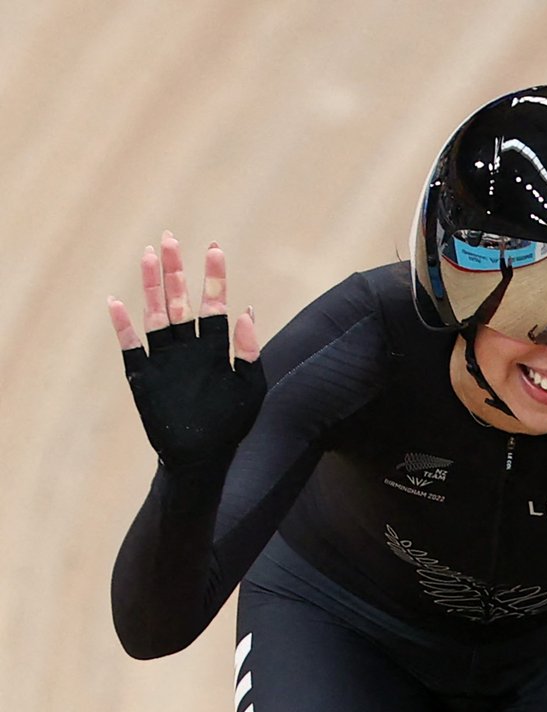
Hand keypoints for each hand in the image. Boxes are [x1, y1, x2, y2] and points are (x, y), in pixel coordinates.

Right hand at [108, 232, 264, 466]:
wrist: (202, 457)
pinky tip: (116, 303)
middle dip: (176, 271)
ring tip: (148, 255)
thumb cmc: (230, 424)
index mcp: (215, 348)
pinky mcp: (143, 375)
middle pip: (179, 301)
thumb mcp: (250, 387)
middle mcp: (188, 348)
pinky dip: (123, 327)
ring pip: (155, 315)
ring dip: (151, 286)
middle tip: (170, 238)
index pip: (214, 305)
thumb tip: (246, 311)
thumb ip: (248, 350)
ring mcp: (164, 359)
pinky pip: (130, 346)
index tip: (214, 248)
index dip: (214, 277)